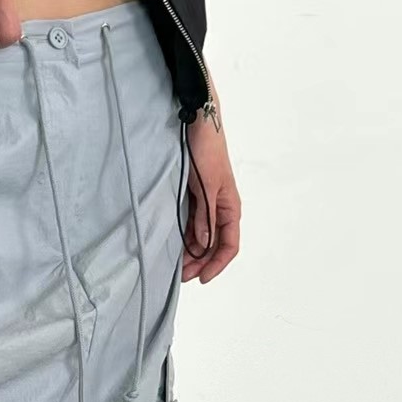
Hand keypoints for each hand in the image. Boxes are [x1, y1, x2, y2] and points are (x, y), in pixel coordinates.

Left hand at [181, 111, 240, 284]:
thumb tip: (203, 243)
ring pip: (201, 238)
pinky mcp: (192, 198)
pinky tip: (171, 246)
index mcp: (230, 206)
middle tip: (181, 277)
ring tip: (174, 266)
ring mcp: (205, 204)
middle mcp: (219, 208)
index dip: (217, 264)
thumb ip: (205, 215)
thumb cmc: (207, 149)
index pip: (229, 245)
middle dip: (200, 263)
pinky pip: (190, 225)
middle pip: (213, 246)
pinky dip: (183, 238)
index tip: (201, 278)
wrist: (196, 122)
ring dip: (190, 253)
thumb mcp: (207, 184)